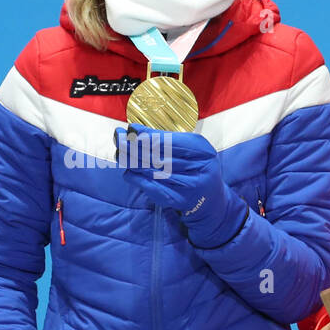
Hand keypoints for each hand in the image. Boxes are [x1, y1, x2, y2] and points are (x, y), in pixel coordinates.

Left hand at [119, 123, 246, 247]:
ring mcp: (189, 187)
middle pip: (160, 156)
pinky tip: (128, 172)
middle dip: (135, 146)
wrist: (210, 199)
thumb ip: (166, 139)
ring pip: (154, 172)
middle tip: (118, 139)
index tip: (130, 129)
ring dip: (133, 162)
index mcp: (203, 151)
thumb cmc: (196, 167)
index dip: (147, 135)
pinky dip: (137, 179)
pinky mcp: (179, 200)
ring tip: (120, 153)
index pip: (170, 141)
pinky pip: (153, 188)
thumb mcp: (189, 149)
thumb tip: (135, 130)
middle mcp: (199, 169)